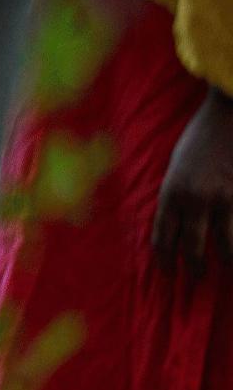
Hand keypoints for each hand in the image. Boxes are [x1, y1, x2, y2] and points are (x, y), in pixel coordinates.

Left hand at [154, 89, 232, 271]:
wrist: (229, 112)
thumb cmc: (201, 137)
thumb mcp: (177, 166)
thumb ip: (176, 194)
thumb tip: (175, 223)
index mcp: (171, 192)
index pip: (163, 237)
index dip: (165, 259)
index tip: (167, 272)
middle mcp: (195, 199)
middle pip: (192, 247)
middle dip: (194, 267)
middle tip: (196, 278)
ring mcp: (225, 197)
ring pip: (225, 244)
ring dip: (226, 261)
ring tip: (226, 269)